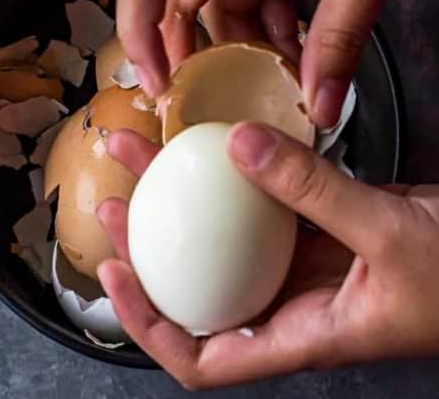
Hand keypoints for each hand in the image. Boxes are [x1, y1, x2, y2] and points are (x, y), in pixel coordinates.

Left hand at [97, 126, 438, 388]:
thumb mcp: (388, 236)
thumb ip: (314, 190)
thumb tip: (237, 146)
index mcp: (297, 333)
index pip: (200, 357)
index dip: (148, 323)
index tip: (115, 273)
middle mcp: (285, 302)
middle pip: (195, 287)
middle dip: (144, 251)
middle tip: (114, 204)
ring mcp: (296, 263)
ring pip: (221, 238)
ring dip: (181, 202)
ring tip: (145, 158)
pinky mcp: (311, 227)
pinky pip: (258, 205)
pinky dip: (231, 180)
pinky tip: (212, 149)